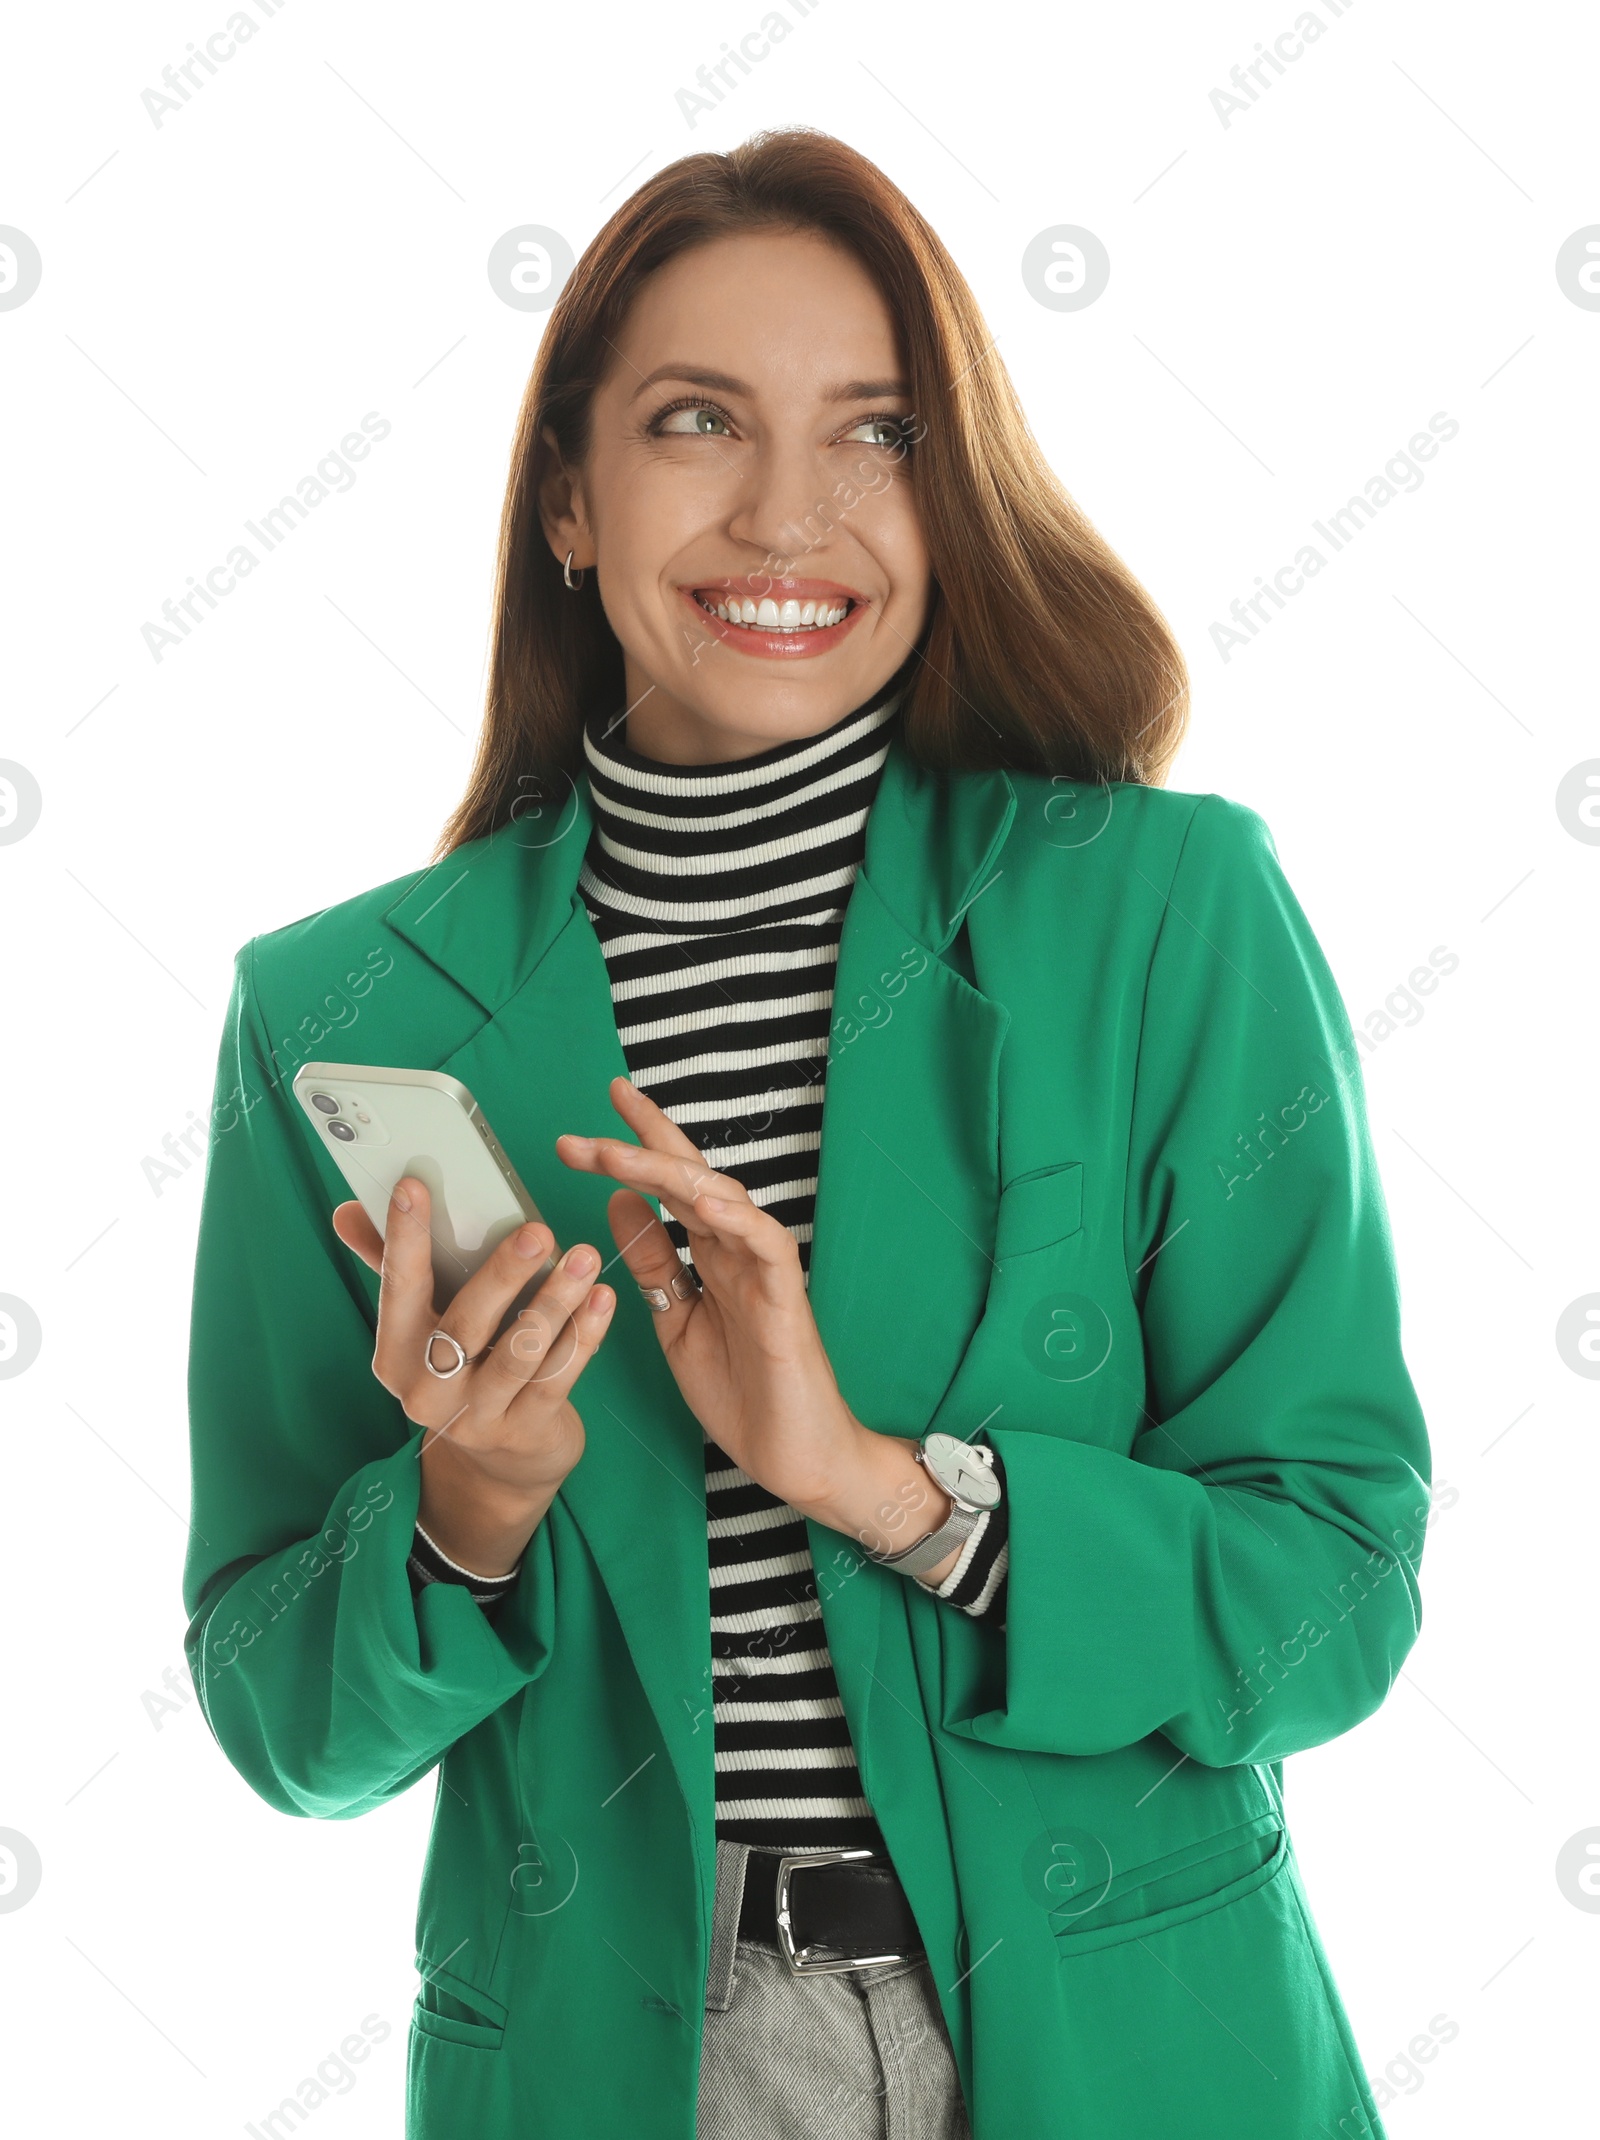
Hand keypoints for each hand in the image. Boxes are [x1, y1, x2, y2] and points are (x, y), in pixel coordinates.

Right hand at [331, 1180, 614, 1572]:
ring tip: (584, 1257)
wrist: (497, 1464)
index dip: (403, 1238)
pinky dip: (583, 1337)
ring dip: (555, 1302)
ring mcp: (476, 1418)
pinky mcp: (525, 1432)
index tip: (413, 1185)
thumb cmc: (461, 1366)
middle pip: (466, 1325)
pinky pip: (558, 1380)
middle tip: (539, 1230)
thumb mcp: (424, 1324)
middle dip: (503, 1274)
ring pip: (520, 1355)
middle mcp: (427, 1392)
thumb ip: (393, 1264)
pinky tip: (603, 1300)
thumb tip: (347, 1210)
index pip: (398, 1288)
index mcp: (396, 1354)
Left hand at [556, 1077, 868, 1516]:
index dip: (635, 1148)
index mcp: (710, 1256)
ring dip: (671, 1172)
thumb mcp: (676, 1321)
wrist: (792, 1456)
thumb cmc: (743, 1393)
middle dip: (641, 1144)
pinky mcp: (787, 1300)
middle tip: (587, 1124)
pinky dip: (738, 1218)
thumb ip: (653, 1263)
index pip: (670, 1187)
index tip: (583, 1127)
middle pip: (690, 1178)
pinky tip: (704, 1199)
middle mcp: (736, 1251)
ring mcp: (763, 1271)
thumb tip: (618, 1202)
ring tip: (621, 1151)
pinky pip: (767, 1245)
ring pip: (723, 1199)